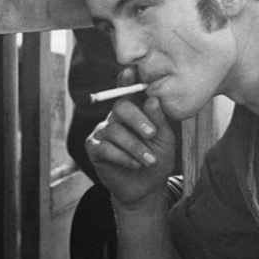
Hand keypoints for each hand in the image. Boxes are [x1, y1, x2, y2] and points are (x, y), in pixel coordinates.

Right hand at [87, 90, 175, 206]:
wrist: (146, 187)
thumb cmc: (157, 159)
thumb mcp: (164, 140)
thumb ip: (159, 120)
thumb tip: (153, 99)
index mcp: (134, 110)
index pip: (128, 91)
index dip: (127, 80)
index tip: (130, 71)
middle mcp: (116, 116)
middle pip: (121, 107)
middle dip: (137, 119)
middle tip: (151, 134)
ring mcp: (103, 131)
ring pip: (115, 130)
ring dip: (135, 146)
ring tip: (149, 160)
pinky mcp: (94, 148)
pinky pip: (104, 147)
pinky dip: (122, 157)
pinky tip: (135, 164)